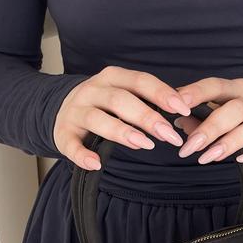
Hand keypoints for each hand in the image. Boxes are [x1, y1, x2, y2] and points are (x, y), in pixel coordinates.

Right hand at [53, 65, 190, 169]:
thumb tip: (181, 110)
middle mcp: (92, 91)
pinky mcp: (63, 133)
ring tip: (144, 145)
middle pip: (120, 100)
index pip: (139, 81)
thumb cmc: (102, 104)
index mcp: (111, 78)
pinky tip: (96, 164)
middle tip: (169, 135)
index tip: (182, 108)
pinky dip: (82, 155)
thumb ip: (147, 100)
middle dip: (147, 117)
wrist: (60, 110)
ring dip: (121, 132)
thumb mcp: (122, 93)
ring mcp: (76, 112)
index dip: (161, 94)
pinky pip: (71, 144)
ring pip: (97, 119)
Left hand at [173, 77, 242, 166]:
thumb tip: (178, 121)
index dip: (198, 92)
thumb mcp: (224, 115)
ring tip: (209, 157)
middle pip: (235, 108)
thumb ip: (201, 118)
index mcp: (239, 90)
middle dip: (210, 127)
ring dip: (230, 142)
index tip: (178, 104)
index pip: (217, 86)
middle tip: (190, 146)